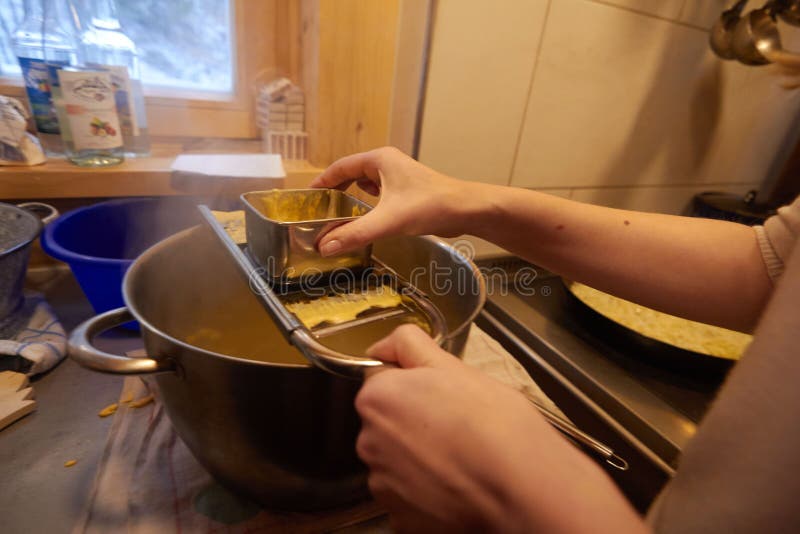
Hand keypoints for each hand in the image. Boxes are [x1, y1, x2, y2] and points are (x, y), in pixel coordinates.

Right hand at [310, 147, 490, 255]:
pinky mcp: (407, 190)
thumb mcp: (388, 220)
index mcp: (379, 159)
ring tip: (337, 215)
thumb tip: (325, 246)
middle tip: (320, 210)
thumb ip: (355, 233)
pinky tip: (365, 217)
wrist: (466, 210)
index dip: (322, 182)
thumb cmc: (431, 205)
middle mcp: (387, 163)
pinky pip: (378, 194)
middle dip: (335, 191)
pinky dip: (367, 204)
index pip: (340, 167)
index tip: (308, 197)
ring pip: (365, 184)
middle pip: (351, 174)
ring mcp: (398, 176)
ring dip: (351, 197)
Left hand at [356, 325, 646, 532]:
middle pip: (386, 423)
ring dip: (417, 458)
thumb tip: (383, 346)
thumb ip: (409, 346)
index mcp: (377, 399)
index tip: (441, 394)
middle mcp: (369, 443)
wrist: (520, 485)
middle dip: (412, 420)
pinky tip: (455, 483)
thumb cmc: (492, 422)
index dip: (414, 383)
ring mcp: (383, 484)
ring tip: (458, 456)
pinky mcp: (399, 518)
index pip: (382, 380)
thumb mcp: (452, 366)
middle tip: (454, 424)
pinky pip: (407, 496)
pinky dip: (425, 491)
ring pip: (396, 461)